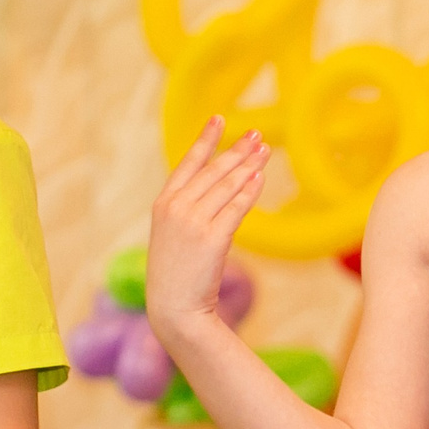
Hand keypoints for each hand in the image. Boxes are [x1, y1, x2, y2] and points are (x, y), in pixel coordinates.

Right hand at [146, 118, 266, 338]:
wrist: (174, 309)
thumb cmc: (176, 275)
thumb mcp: (173, 236)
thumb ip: (189, 210)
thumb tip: (222, 189)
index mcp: (163, 204)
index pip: (187, 163)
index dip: (205, 140)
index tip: (219, 118)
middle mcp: (176, 207)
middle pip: (213, 171)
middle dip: (236, 150)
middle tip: (257, 135)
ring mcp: (193, 222)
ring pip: (227, 186)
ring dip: (248, 166)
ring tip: (265, 151)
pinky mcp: (212, 238)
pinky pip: (237, 207)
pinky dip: (250, 190)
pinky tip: (261, 177)